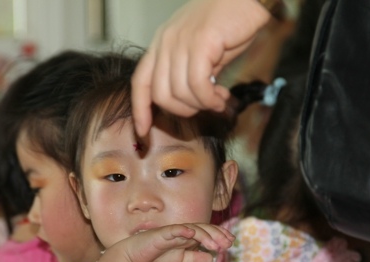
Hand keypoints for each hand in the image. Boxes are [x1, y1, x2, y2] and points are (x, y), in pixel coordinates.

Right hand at [122, 223, 233, 261]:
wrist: (133, 259)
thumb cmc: (155, 258)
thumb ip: (194, 259)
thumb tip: (211, 258)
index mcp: (186, 238)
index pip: (206, 233)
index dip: (219, 235)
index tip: (230, 242)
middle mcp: (181, 232)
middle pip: (203, 229)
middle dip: (217, 234)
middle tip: (228, 243)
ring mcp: (171, 232)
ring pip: (192, 229)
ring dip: (205, 235)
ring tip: (216, 244)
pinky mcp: (161, 234)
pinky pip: (173, 230)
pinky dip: (183, 230)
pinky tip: (192, 234)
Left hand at [131, 0, 270, 135]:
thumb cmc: (230, 23)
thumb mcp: (202, 53)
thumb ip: (190, 75)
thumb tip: (191, 103)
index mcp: (161, 43)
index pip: (140, 82)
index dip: (139, 109)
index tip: (143, 131)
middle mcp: (165, 41)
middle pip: (160, 94)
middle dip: (182, 110)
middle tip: (205, 108)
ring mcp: (180, 41)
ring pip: (180, 92)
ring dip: (201, 105)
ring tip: (219, 101)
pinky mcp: (199, 43)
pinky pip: (198, 85)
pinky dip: (210, 99)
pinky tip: (222, 97)